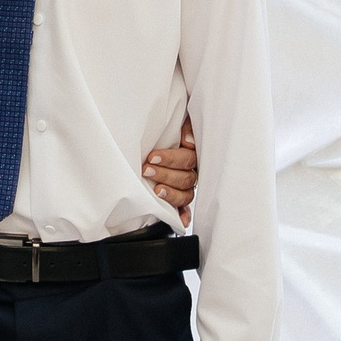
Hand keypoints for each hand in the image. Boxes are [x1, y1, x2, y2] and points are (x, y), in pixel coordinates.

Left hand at [141, 111, 196, 226]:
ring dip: (171, 194)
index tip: (152, 157)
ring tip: (157, 191)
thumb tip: (188, 141)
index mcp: (193, 153)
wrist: (165, 133)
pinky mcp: (180, 197)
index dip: (170, 159)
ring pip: (185, 194)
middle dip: (165, 174)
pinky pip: (185, 208)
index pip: (187, 159)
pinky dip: (183, 215)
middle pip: (185, 178)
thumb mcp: (182, 119)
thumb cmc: (171, 128)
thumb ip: (188, 126)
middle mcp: (192, 171)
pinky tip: (180, 220)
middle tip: (147, 170)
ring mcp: (187, 185)